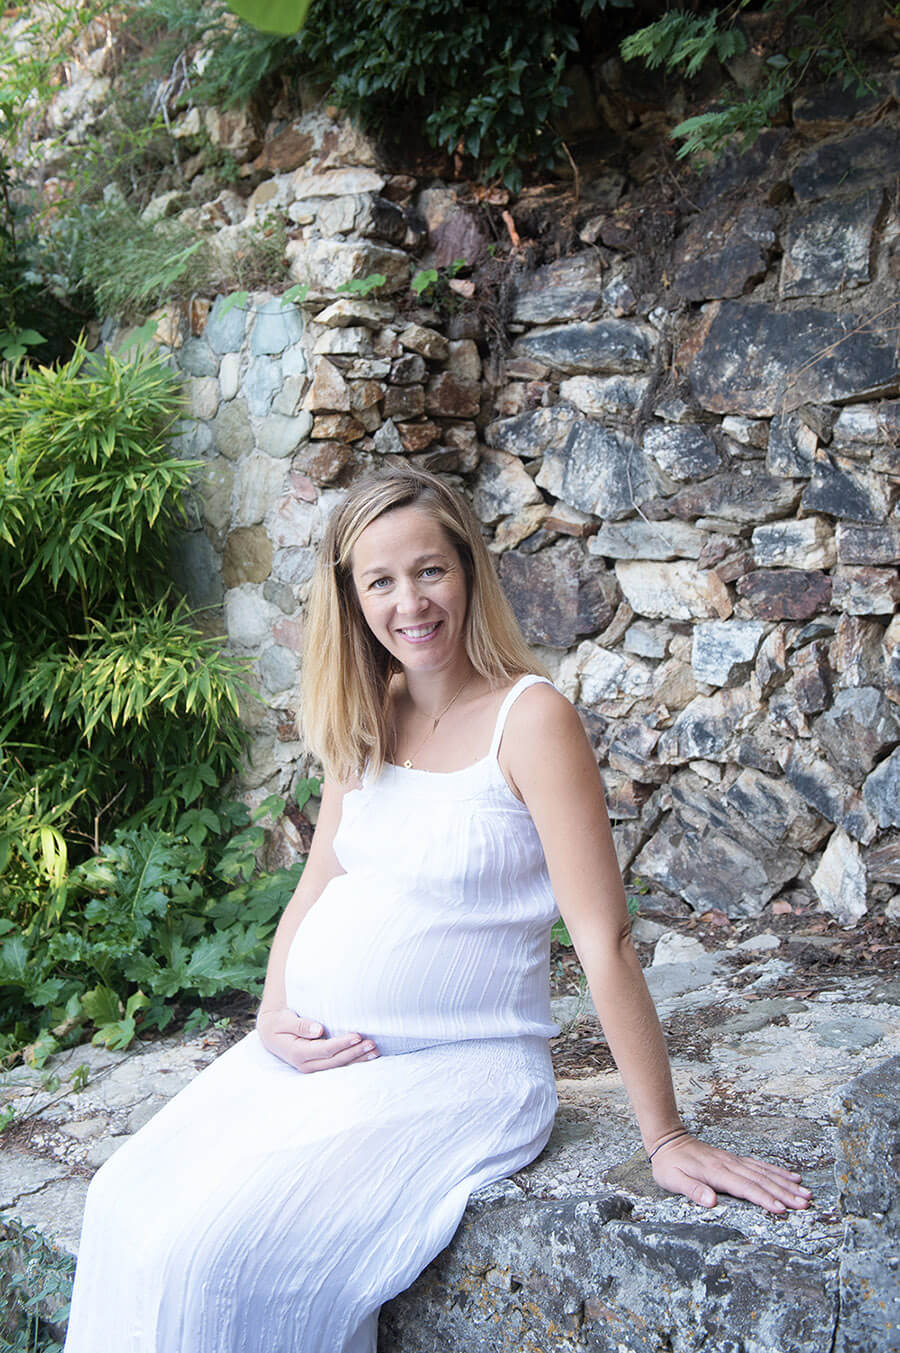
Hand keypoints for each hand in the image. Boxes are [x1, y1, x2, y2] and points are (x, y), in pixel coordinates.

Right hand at [256, 1008, 379, 1072]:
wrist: (271, 1032)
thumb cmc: (279, 1022)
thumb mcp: (284, 1020)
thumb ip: (300, 1025)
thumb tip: (318, 1030)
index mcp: (297, 1053)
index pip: (325, 1050)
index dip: (342, 1044)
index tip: (357, 1035)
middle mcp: (306, 1064)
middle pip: (335, 1061)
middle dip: (355, 1053)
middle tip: (372, 1044)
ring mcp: (312, 1067)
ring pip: (339, 1066)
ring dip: (358, 1059)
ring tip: (375, 1051)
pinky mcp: (318, 1065)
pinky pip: (338, 1065)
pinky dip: (354, 1061)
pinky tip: (368, 1056)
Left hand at [649, 1131, 812, 1213]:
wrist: (669, 1140)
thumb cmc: (670, 1165)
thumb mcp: (673, 1180)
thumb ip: (693, 1190)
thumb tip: (711, 1201)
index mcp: (716, 1173)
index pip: (745, 1188)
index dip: (764, 1199)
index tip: (781, 1209)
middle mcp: (730, 1165)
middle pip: (761, 1181)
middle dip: (784, 1193)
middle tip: (805, 1203)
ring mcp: (734, 1161)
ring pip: (765, 1173)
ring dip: (786, 1183)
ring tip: (805, 1192)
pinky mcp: (735, 1160)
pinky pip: (760, 1166)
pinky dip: (777, 1172)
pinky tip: (790, 1177)